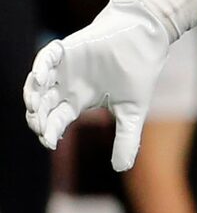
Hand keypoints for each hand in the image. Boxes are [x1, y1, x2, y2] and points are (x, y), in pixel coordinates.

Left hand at [25, 0, 175, 168]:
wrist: (146, 43)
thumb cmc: (138, 74)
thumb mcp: (132, 113)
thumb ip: (126, 139)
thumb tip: (120, 169)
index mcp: (78, 100)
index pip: (56, 119)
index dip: (50, 131)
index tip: (50, 142)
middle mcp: (66, 85)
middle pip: (42, 105)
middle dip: (37, 117)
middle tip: (40, 126)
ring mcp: (64, 68)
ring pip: (37, 84)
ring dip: (33, 96)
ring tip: (35, 107)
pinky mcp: (65, 49)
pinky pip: (45, 59)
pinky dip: (40, 68)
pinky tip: (41, 80)